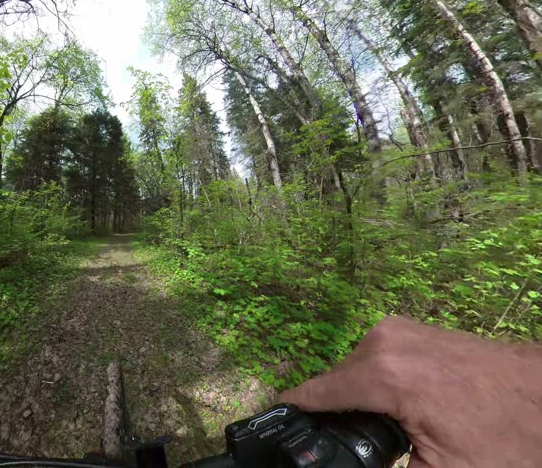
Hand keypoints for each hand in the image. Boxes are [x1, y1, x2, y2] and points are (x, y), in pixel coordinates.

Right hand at [278, 316, 541, 466]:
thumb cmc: (503, 434)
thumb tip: (341, 465)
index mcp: (383, 374)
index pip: (313, 394)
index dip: (293, 417)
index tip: (278, 435)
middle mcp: (381, 342)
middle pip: (332, 384)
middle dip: (334, 415)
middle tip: (361, 444)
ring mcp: (392, 330)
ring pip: (349, 371)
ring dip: (355, 400)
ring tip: (386, 428)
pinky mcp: (403, 327)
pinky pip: (368, 358)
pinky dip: (371, 382)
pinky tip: (395, 405)